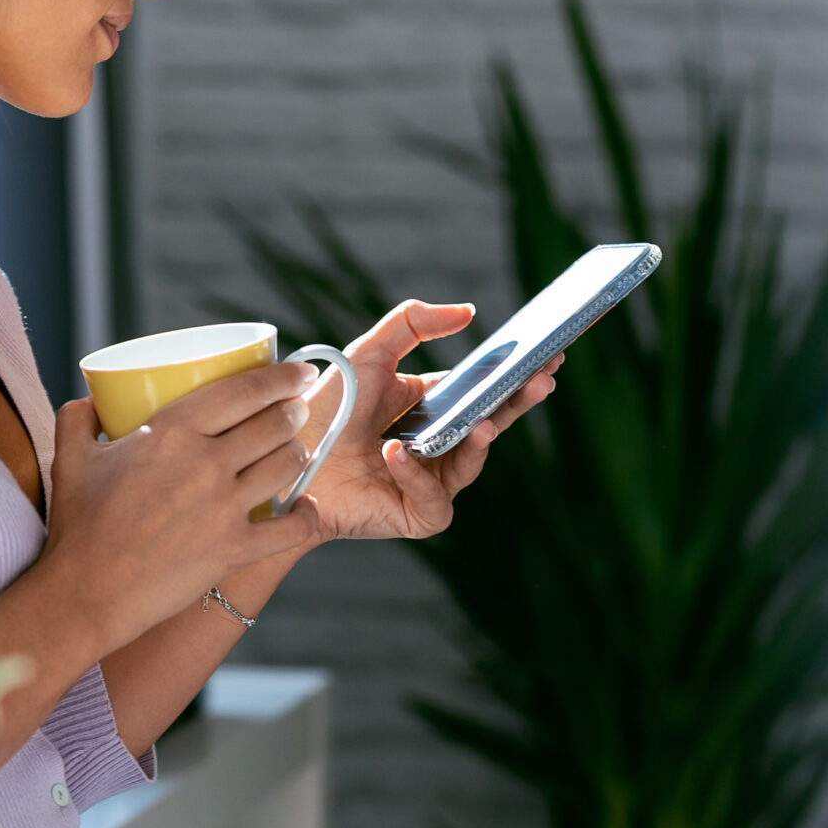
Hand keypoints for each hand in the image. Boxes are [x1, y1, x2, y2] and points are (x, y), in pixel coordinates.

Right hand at [35, 364, 324, 649]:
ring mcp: (225, 508)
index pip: (244, 391)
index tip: (300, 372)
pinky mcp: (235, 550)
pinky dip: (306, 515)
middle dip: (294, 413)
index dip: (281, 377)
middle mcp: (207, 463)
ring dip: (299, 453)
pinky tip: (305, 507)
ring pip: (288, 466)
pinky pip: (292, 528)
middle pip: (274, 424)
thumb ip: (78, 418)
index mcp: (172, 431)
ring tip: (295, 451)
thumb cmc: (78, 525)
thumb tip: (90, 402)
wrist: (86, 592)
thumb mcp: (69, 457)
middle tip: (296, 411)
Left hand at [290, 300, 560, 541]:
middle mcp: (438, 446)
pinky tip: (398, 454)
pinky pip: (434, 499)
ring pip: (471, 465)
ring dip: (477, 443)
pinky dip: (417, 475)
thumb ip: (413, 323)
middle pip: (491, 423)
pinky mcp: (414, 515)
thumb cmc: (324, 409)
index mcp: (433, 408)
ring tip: (482, 422)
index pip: (483, 391)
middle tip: (542, 378)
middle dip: (518, 402)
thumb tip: (470, 312)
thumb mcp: (369, 353)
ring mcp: (430, 483)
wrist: (281, 460)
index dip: (515, 374)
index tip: (546, 353)